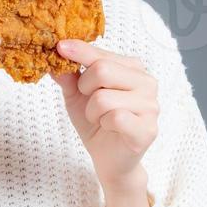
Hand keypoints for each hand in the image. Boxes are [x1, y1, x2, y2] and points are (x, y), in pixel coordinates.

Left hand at [51, 38, 158, 188]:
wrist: (109, 160)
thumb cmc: (97, 123)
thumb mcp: (77, 97)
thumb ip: (68, 76)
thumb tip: (56, 54)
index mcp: (133, 69)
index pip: (102, 54)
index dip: (79, 51)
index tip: (60, 46)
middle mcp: (147, 82)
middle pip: (102, 70)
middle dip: (84, 88)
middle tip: (89, 102)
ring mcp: (151, 106)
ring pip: (103, 97)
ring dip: (92, 111)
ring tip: (100, 119)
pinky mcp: (148, 129)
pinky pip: (115, 117)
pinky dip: (103, 124)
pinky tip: (110, 129)